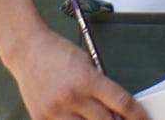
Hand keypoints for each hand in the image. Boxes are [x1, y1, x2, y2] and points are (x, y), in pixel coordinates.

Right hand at [4, 27, 148, 119]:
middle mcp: (72, 97)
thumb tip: (117, 111)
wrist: (27, 51)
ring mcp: (55, 111)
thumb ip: (101, 88)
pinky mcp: (42, 119)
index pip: (122, 103)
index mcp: (87, 79)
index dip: (137, 115)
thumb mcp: (87, 64)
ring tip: (98, 118)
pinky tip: (78, 119)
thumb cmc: (57, 54)